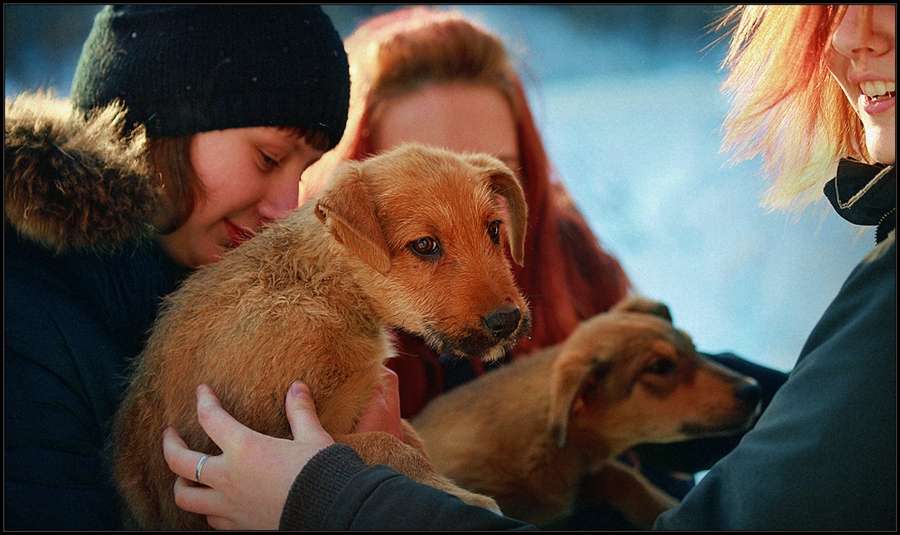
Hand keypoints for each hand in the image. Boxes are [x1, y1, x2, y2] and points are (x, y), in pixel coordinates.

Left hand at [162, 367, 402, 529]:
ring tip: (184, 475)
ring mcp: (229, 505)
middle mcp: (228, 477)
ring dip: (181, 484)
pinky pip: (210, 520)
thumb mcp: (312, 437)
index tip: (201, 391)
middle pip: (180, 462)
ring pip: (185, 497)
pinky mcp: (239, 525)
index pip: (210, 418)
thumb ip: (300, 411)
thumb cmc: (321, 472)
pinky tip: (213, 502)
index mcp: (244, 448)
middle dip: (170, 445)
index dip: (203, 401)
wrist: (331, 511)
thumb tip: (297, 387)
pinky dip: (206, 509)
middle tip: (170, 435)